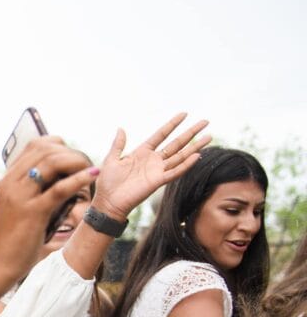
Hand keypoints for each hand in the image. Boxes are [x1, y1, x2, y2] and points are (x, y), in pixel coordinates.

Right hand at [0, 138, 97, 280]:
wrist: (1, 264)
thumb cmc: (15, 238)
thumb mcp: (21, 207)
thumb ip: (35, 190)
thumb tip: (62, 175)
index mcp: (7, 180)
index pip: (35, 145)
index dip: (58, 146)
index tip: (72, 158)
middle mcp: (10, 183)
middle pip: (45, 150)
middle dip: (71, 153)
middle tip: (86, 165)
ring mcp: (19, 196)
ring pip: (51, 163)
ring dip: (76, 162)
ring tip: (90, 170)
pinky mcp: (32, 212)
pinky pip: (59, 189)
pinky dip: (79, 179)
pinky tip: (93, 175)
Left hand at [92, 113, 209, 219]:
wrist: (108, 202)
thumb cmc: (107, 182)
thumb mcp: (111, 159)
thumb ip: (118, 144)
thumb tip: (121, 128)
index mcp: (142, 152)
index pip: (161, 134)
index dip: (172, 124)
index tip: (184, 114)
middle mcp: (153, 160)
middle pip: (176, 143)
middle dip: (191, 132)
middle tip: (205, 121)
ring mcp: (157, 170)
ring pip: (180, 156)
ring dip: (195, 147)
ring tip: (209, 137)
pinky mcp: (158, 182)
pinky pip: (175, 171)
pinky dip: (186, 164)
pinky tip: (197, 156)